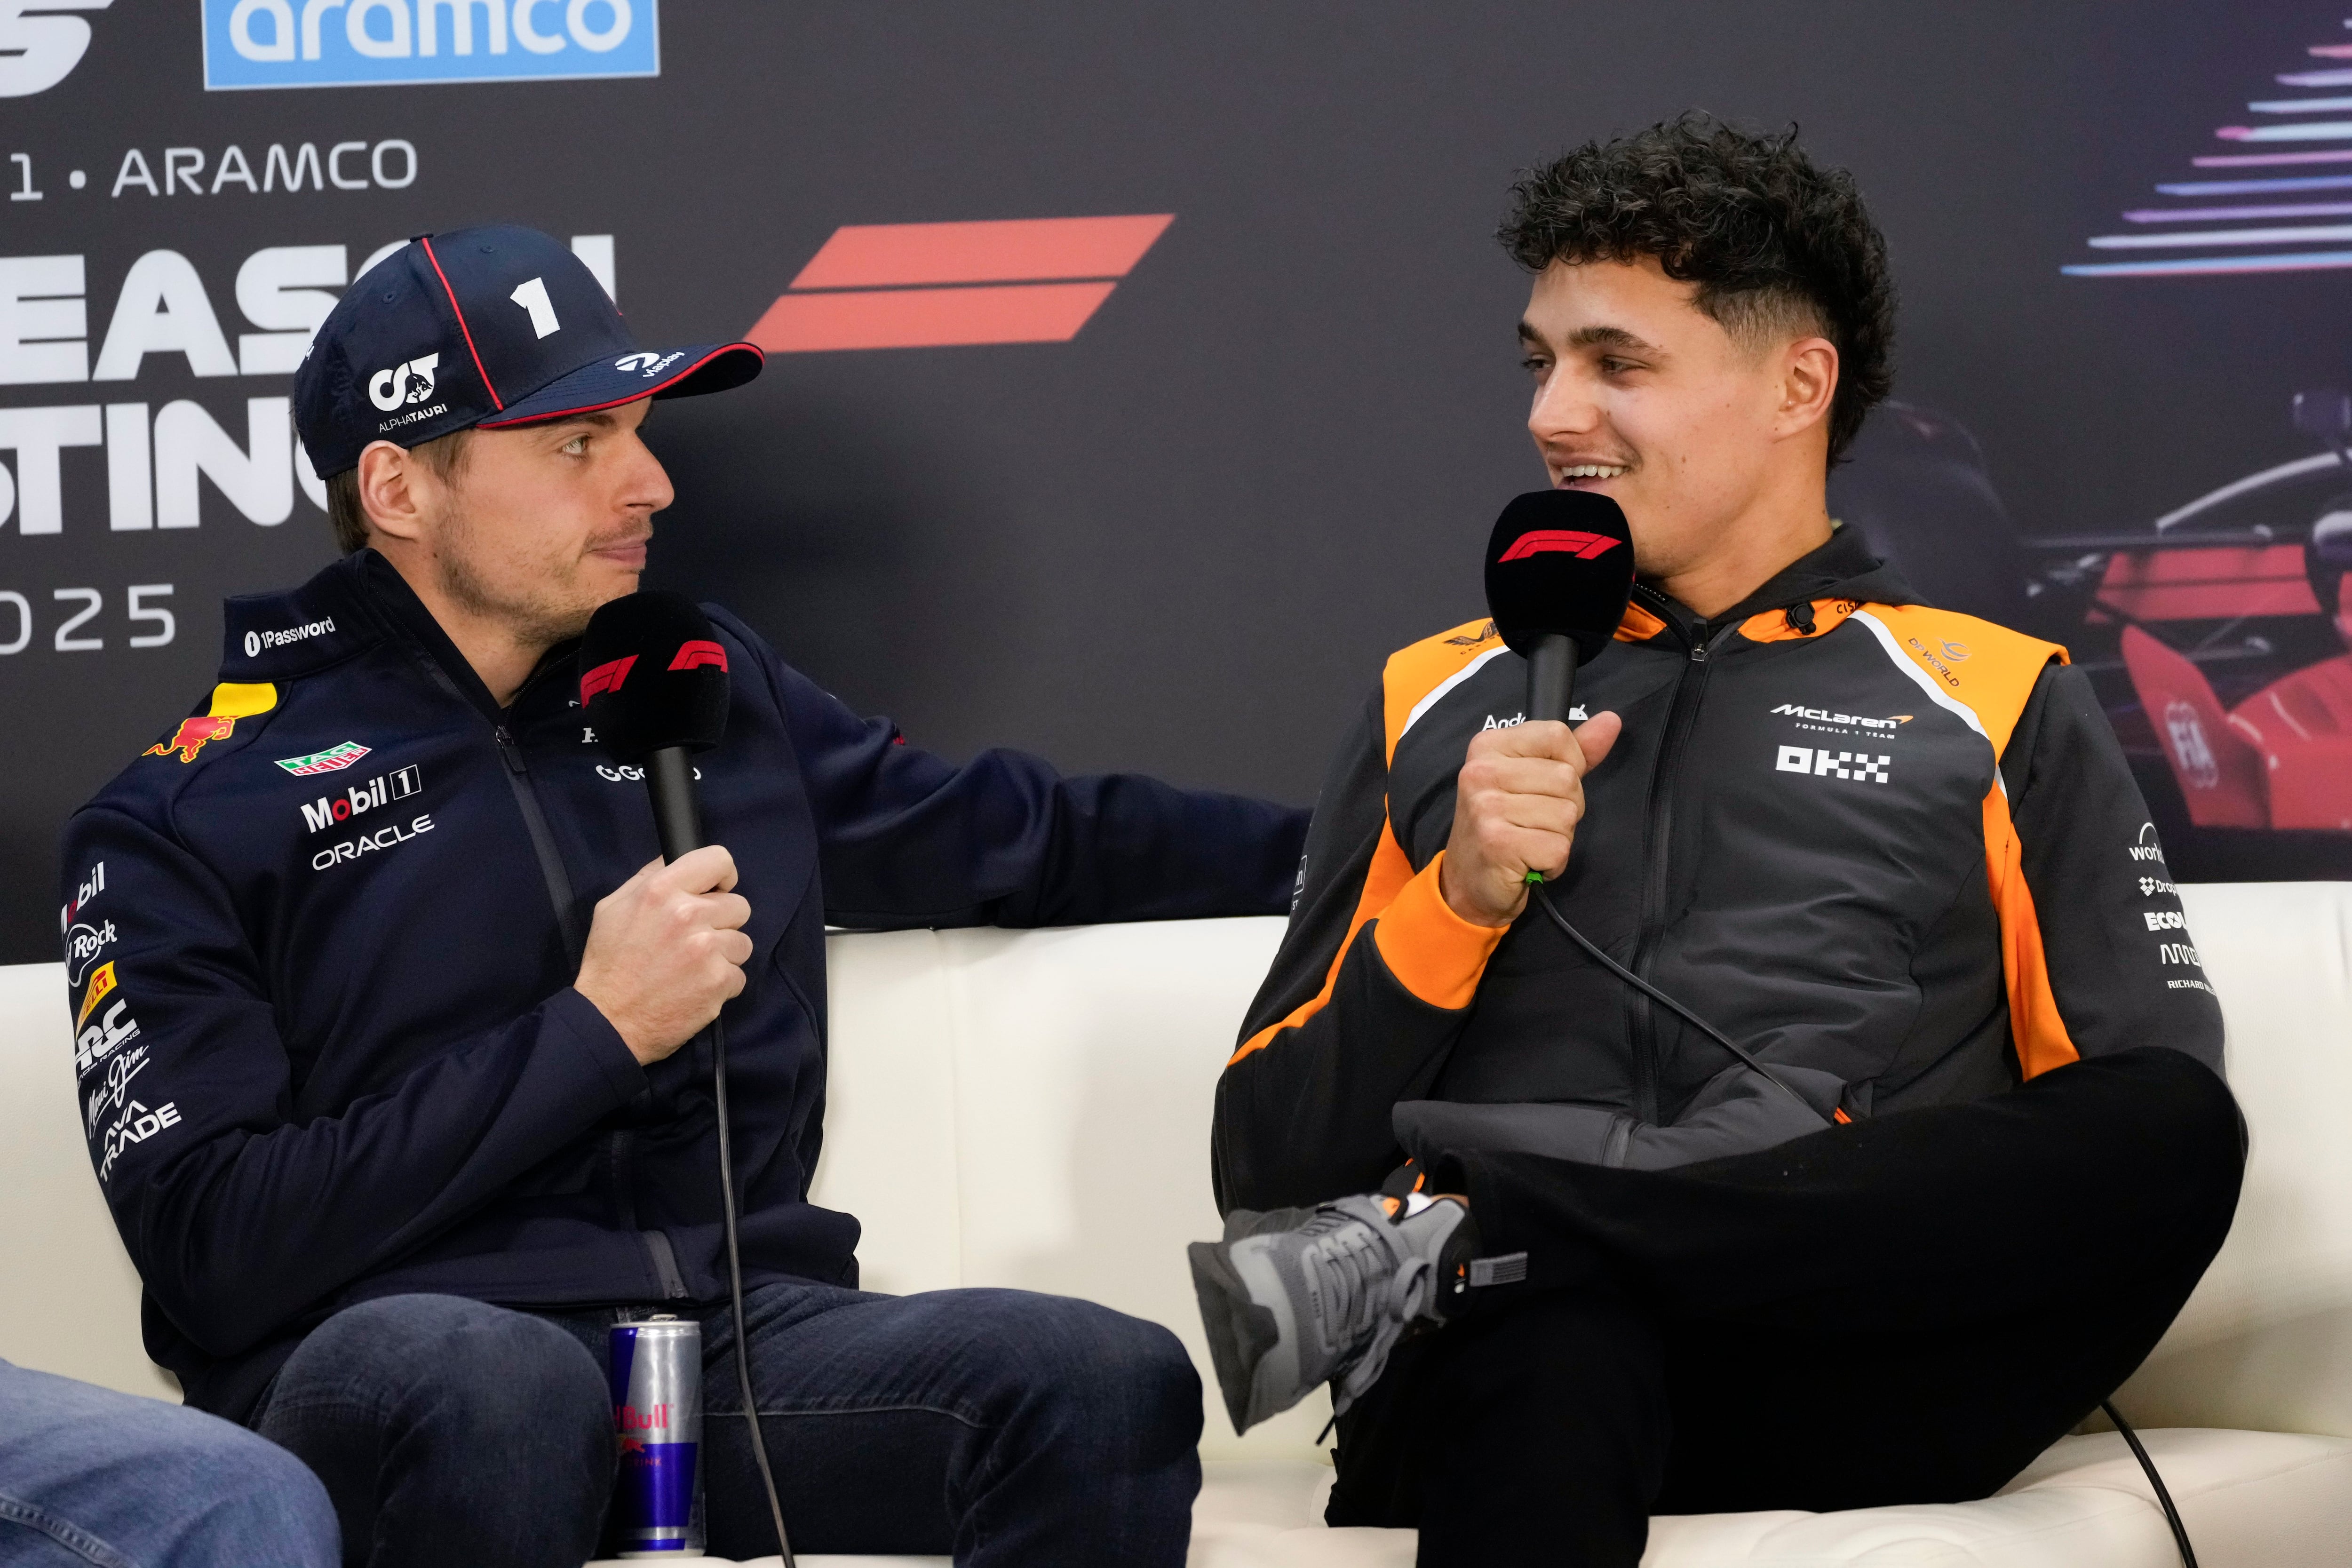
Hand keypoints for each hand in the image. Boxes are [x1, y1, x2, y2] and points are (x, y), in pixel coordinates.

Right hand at [575, 847, 753, 1064]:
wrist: (607, 1022)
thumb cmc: (609, 964)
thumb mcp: (614, 907)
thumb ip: (649, 878)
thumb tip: (675, 858)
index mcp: (661, 890)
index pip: (719, 860)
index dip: (722, 876)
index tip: (716, 891)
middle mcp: (688, 915)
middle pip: (738, 905)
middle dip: (721, 922)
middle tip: (694, 940)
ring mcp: (707, 949)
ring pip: (742, 942)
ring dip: (723, 955)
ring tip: (692, 967)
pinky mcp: (719, 981)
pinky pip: (739, 974)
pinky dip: (721, 984)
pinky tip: (694, 988)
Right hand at [1439, 713, 1621, 927]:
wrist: (1468, 882)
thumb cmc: (1505, 826)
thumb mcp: (1535, 778)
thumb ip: (1574, 750)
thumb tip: (1612, 720)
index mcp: (1489, 746)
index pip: (1558, 735)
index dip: (1569, 765)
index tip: (1544, 787)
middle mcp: (1481, 771)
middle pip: (1567, 777)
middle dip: (1566, 806)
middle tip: (1534, 822)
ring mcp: (1486, 807)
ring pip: (1567, 814)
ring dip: (1559, 836)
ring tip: (1530, 841)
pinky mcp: (1497, 843)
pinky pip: (1558, 847)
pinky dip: (1553, 862)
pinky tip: (1529, 861)